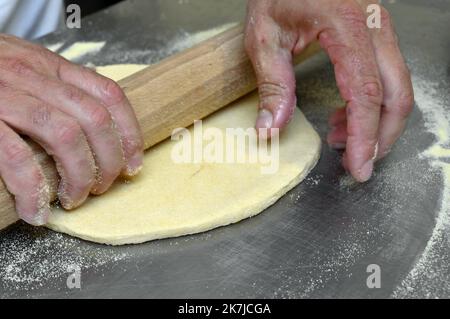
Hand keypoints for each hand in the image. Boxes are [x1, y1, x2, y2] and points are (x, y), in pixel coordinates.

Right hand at [0, 34, 143, 224]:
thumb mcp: (27, 68)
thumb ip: (58, 89)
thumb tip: (95, 126)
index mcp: (52, 67)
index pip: (110, 95)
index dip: (130, 133)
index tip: (134, 164)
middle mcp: (35, 77)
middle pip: (96, 119)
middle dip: (110, 161)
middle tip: (103, 186)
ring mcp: (7, 96)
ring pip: (66, 137)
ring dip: (80, 175)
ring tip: (75, 198)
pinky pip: (16, 157)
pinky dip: (33, 189)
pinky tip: (37, 209)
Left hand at [245, 0, 413, 181]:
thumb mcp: (264, 36)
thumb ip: (272, 84)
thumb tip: (271, 129)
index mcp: (346, 25)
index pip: (366, 92)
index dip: (365, 135)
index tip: (358, 166)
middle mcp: (374, 26)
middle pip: (397, 94)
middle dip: (382, 136)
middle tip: (358, 165)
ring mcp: (380, 28)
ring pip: (398, 87)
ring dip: (376, 123)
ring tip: (340, 141)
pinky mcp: (376, 34)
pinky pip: (386, 77)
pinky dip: (372, 105)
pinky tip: (344, 118)